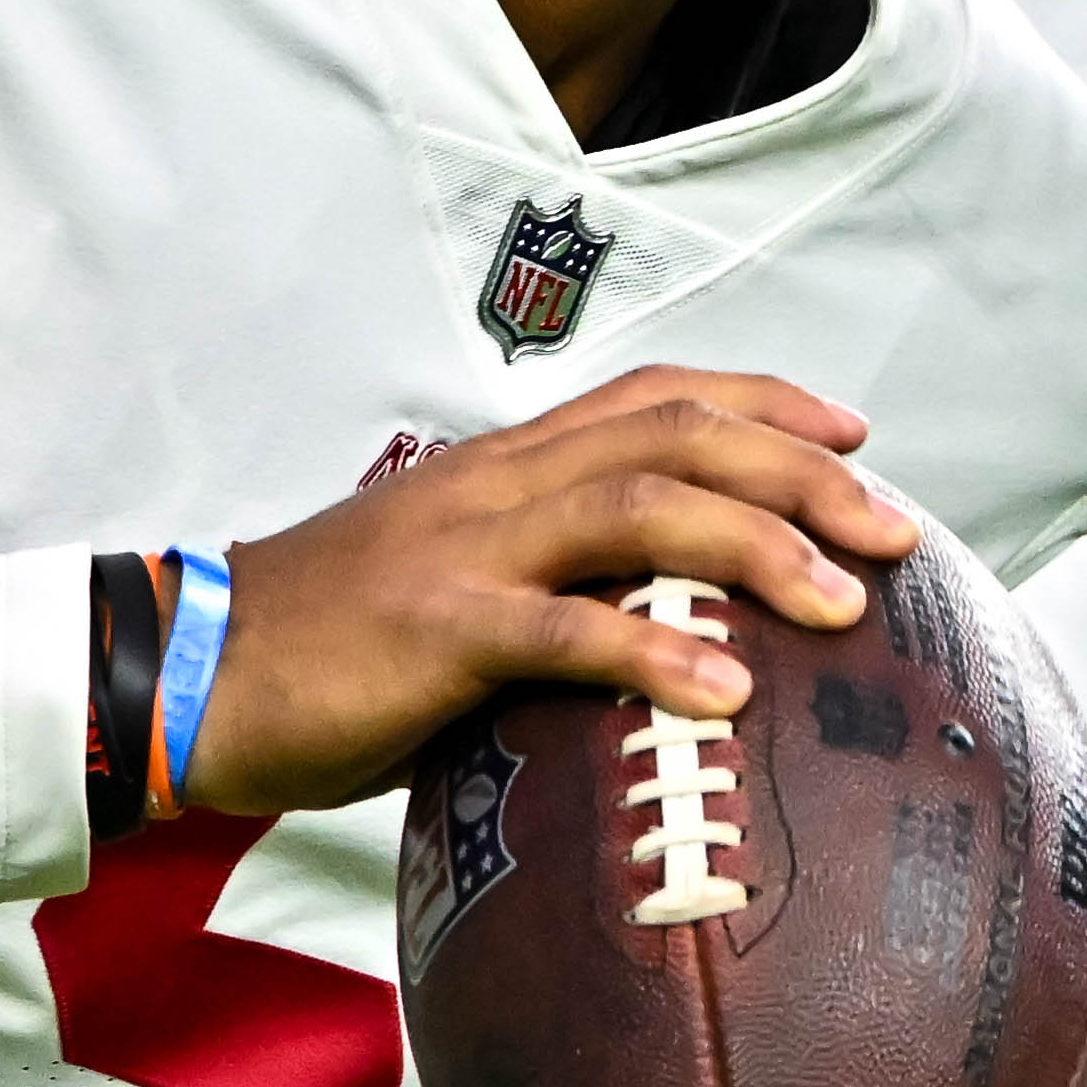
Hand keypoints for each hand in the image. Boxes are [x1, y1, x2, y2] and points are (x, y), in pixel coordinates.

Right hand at [185, 365, 914, 817]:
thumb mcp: (450, 593)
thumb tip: (648, 643)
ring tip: (846, 605)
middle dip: (803, 473)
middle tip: (897, 530)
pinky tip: (727, 690)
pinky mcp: (434, 628)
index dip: (764, 403)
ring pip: (639, 507)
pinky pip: (562, 631)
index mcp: (503, 467)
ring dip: (759, 547)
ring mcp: (466, 549)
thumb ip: (544, 595)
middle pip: (676, 435)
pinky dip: (654, 651)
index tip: (854, 433)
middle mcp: (498, 483)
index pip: (654, 395)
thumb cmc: (325, 650)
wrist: (189, 670)